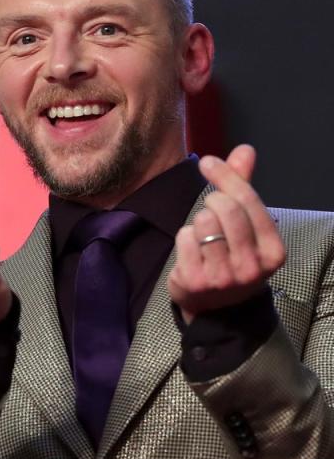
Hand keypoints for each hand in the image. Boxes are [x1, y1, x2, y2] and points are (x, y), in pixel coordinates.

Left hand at [168, 145, 285, 320]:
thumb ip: (243, 187)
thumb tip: (245, 149)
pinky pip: (184, 238)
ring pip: (202, 223)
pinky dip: (184, 236)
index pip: (248, 201)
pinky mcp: (196, 281)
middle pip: (225, 209)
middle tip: (209, 209)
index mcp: (273, 251)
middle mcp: (252, 266)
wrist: (218, 309)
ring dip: (198, 222)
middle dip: (211, 200)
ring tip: (205, 237)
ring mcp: (224, 276)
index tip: (208, 162)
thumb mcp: (246, 226)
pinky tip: (192, 251)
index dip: (225, 176)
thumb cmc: (233, 257)